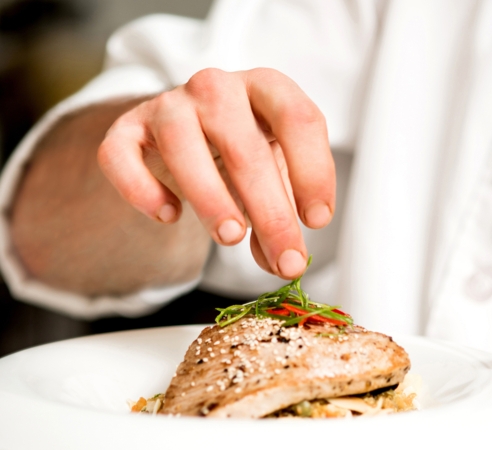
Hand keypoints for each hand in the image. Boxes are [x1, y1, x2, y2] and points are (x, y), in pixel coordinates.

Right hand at [98, 68, 334, 278]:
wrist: (192, 135)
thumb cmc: (243, 158)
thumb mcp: (276, 179)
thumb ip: (283, 218)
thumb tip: (283, 265)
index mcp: (267, 90)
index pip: (298, 120)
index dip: (313, 172)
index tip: (317, 221)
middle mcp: (218, 89)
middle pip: (244, 147)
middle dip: (270, 212)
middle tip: (285, 259)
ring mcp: (169, 105)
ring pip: (182, 143)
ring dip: (210, 197)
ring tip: (231, 238)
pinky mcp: (128, 129)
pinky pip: (121, 155)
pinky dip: (141, 188)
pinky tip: (168, 214)